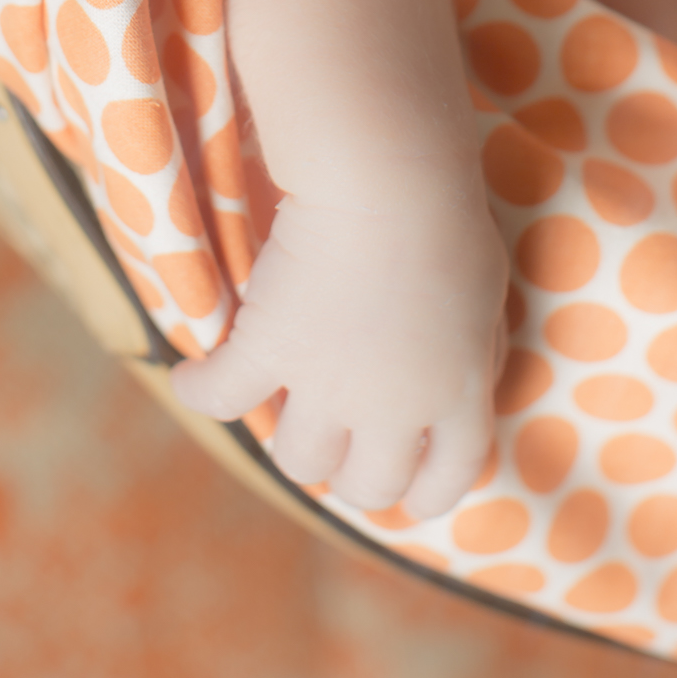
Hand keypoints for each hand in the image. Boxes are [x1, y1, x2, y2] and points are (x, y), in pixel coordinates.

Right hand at [169, 181, 510, 519]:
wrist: (392, 182)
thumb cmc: (448, 219)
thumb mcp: (486, 293)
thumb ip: (476, 347)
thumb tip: (472, 376)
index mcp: (459, 393)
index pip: (448, 477)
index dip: (425, 493)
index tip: (409, 495)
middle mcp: (395, 407)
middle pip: (368, 485)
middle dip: (352, 473)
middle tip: (338, 447)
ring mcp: (330, 386)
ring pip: (298, 459)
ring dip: (289, 438)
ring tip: (278, 409)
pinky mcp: (272, 350)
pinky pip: (221, 396)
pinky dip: (200, 390)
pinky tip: (190, 378)